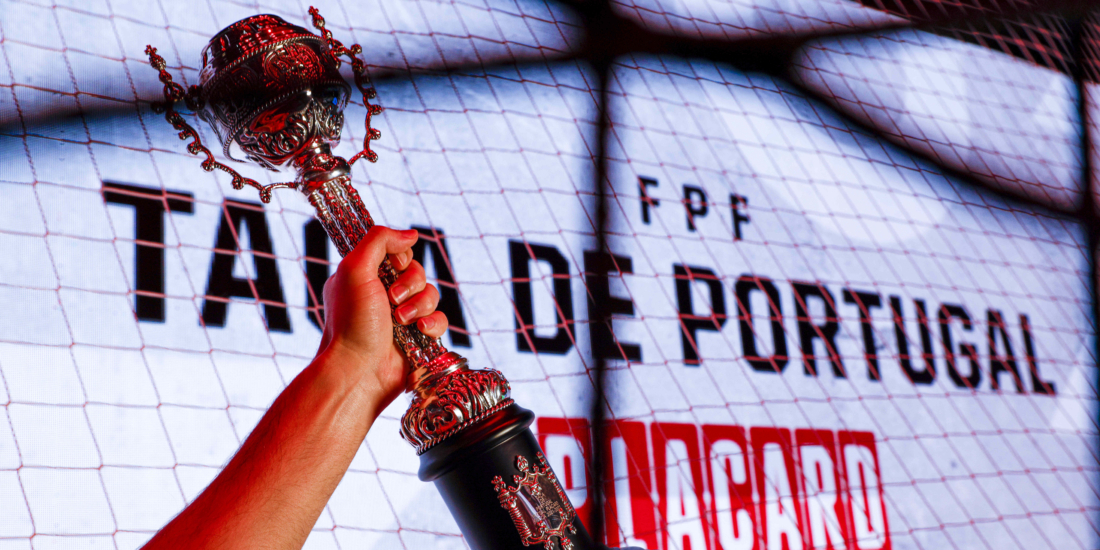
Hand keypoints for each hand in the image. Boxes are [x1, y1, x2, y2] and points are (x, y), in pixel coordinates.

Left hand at [317, 226, 448, 407]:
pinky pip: (440, 319)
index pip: (396, 252)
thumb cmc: (351, 324)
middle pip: (418, 271)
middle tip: (392, 299)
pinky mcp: (419, 337)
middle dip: (410, 284)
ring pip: (432, 294)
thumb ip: (379, 241)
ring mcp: (403, 317)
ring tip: (401, 321)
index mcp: (365, 276)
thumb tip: (410, 234)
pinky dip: (433, 324)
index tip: (392, 266)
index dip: (400, 256)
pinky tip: (419, 332)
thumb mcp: (355, 270)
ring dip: (419, 305)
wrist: (359, 370)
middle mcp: (384, 294)